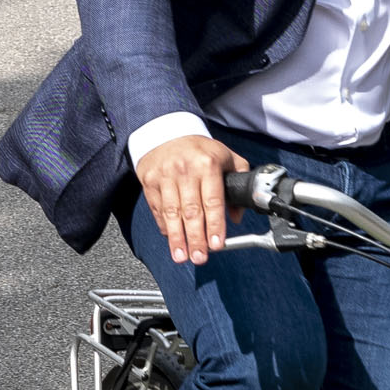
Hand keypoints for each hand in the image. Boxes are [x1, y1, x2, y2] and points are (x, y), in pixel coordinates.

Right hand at [137, 133, 250, 263]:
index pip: (212, 201)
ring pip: (172, 213)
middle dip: (196, 238)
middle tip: (200, 257)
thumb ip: (238, 182)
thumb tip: (236, 216)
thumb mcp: (226, 157)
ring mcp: (165, 176)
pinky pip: (158, 209)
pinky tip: (171, 239)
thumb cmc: (199, 149)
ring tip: (182, 256)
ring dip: (177, 238)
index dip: (214, 225)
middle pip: (191, 211)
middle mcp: (185, 170)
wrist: (166, 131)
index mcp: (207, 164)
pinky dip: (164, 226)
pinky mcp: (150, 181)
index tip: (216, 244)